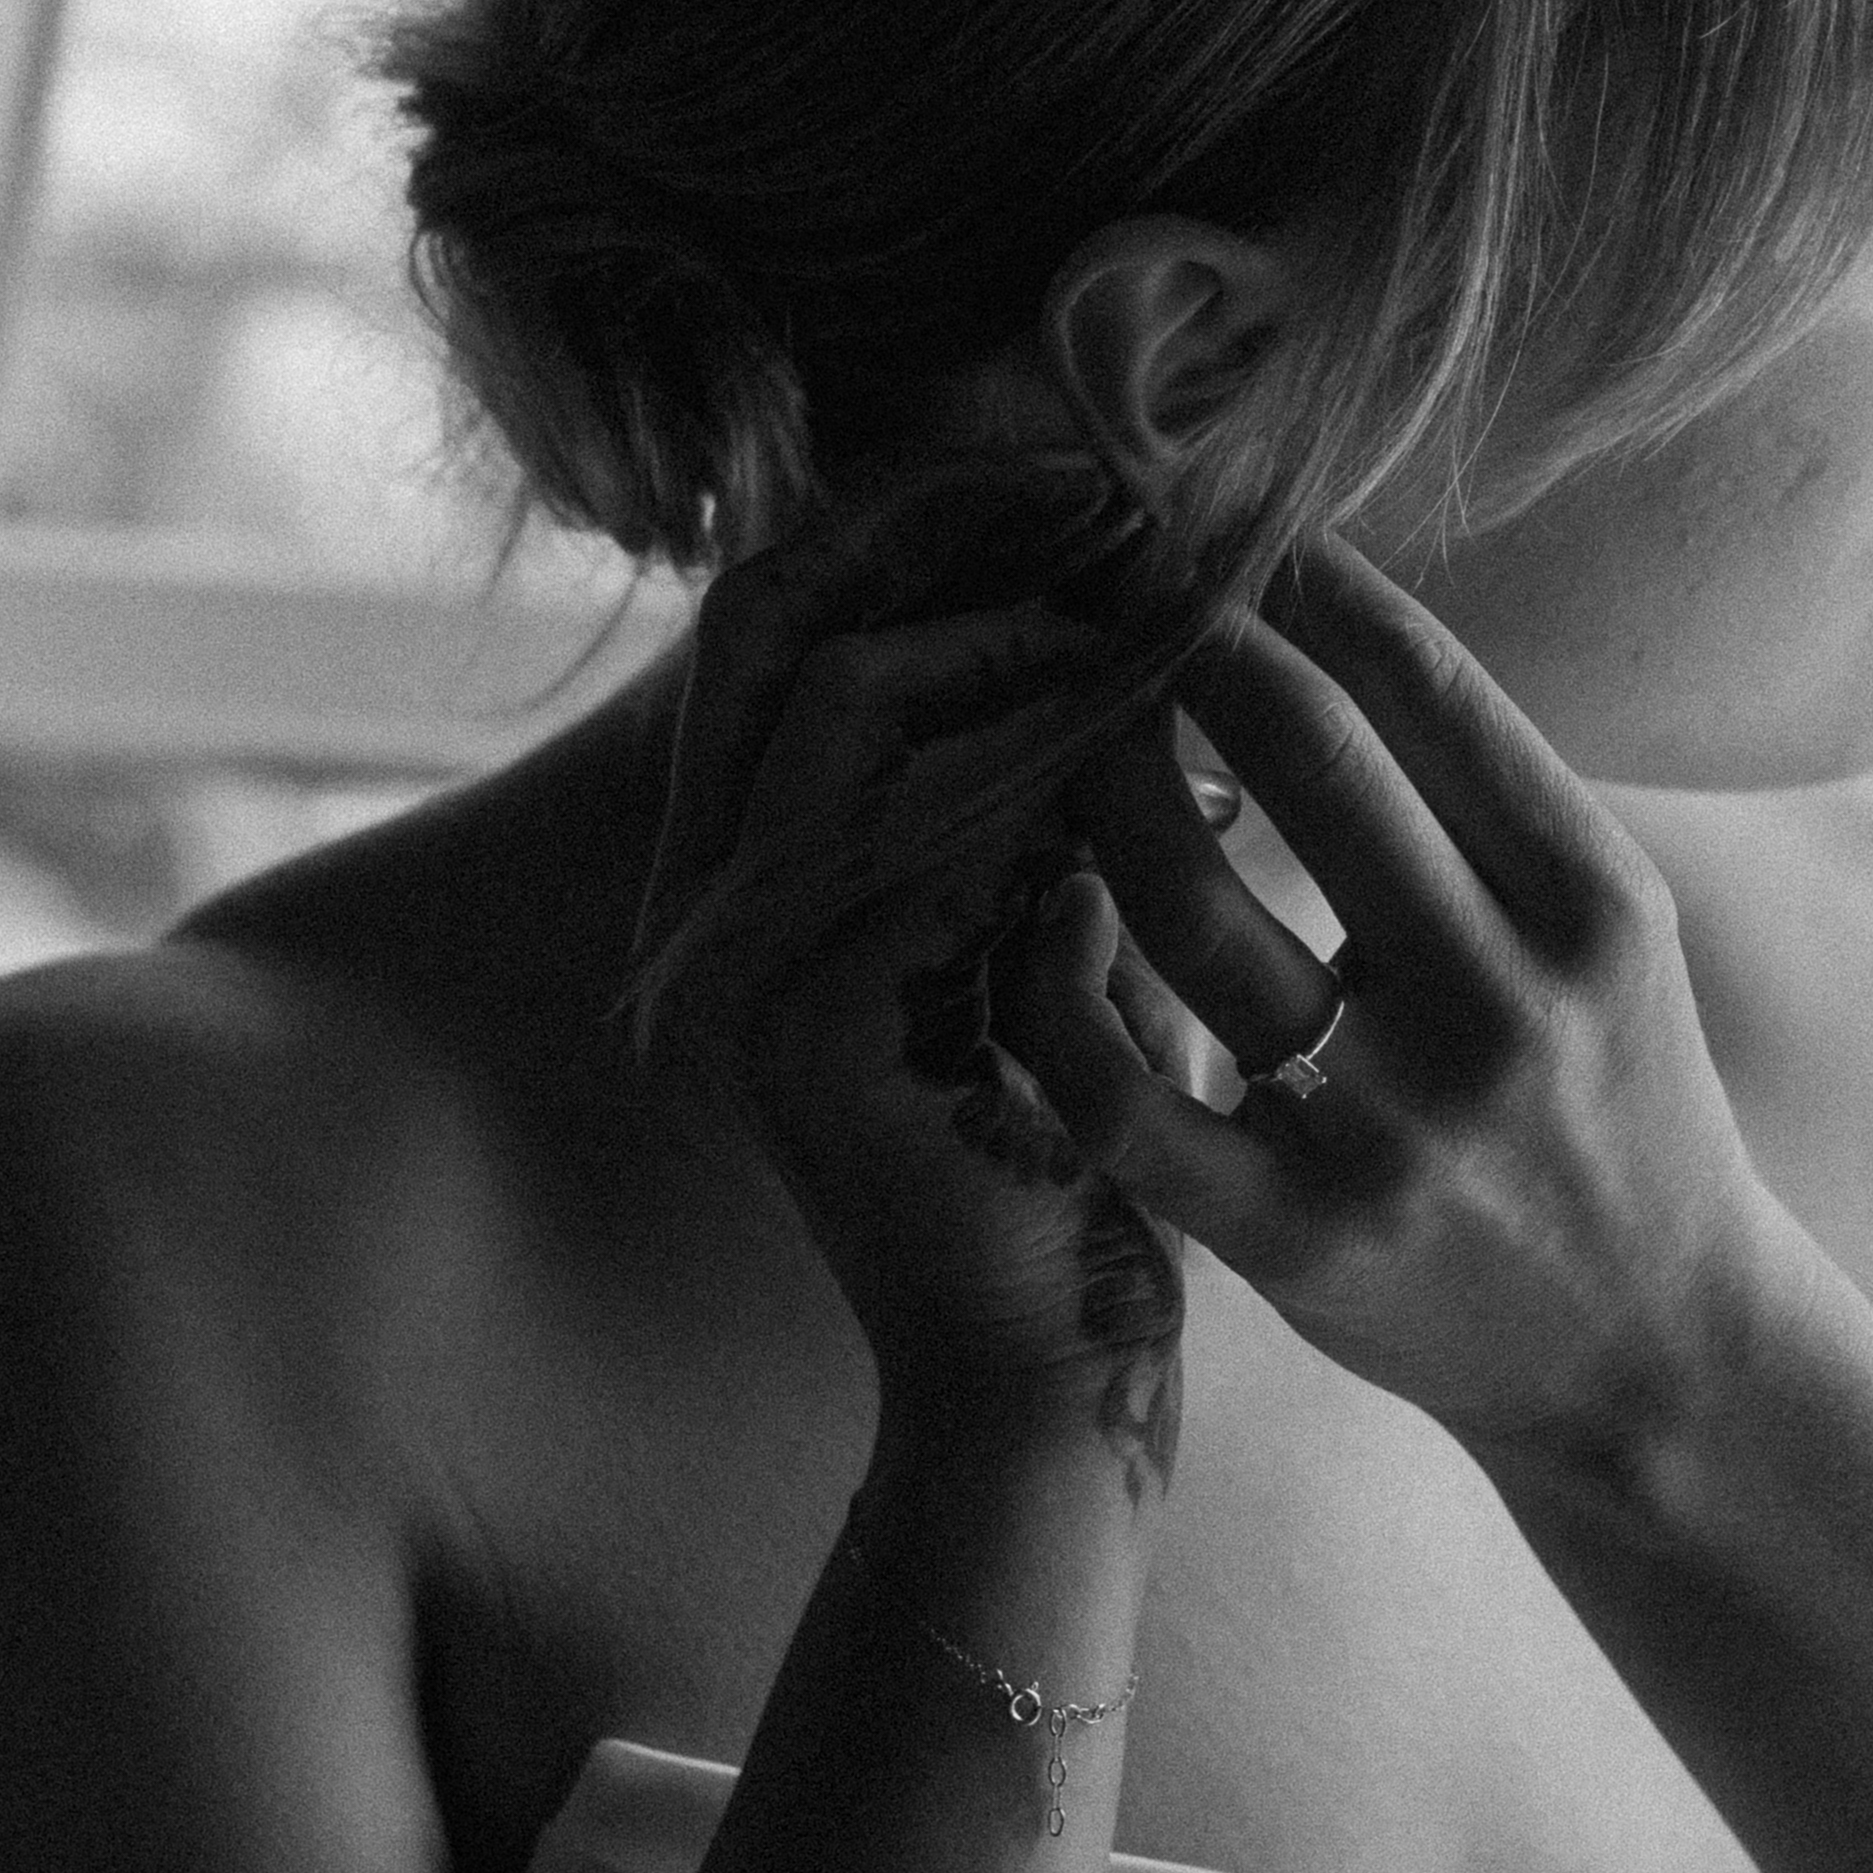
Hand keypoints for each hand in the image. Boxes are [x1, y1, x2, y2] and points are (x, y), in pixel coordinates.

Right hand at [622, 455, 1221, 1476]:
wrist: (1044, 1392)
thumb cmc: (1088, 1177)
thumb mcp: (1065, 945)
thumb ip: (1065, 802)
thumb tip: (1147, 629)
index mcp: (768, 877)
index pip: (778, 626)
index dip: (903, 527)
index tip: (1059, 479)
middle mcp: (725, 909)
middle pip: (764, 628)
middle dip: (933, 543)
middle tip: (1093, 502)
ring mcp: (750, 966)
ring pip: (835, 704)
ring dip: (993, 639)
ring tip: (1127, 614)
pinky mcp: (812, 1031)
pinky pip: (903, 826)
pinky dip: (1020, 752)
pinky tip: (1132, 727)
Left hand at [1014, 530, 1796, 1476]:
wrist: (1647, 1350)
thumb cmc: (1606, 1094)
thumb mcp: (1604, 928)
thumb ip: (1481, 791)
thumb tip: (1312, 598)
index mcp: (1595, 903)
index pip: (1427, 685)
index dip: (1302, 580)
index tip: (1221, 521)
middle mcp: (1503, 1006)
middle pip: (1305, 758)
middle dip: (1184, 643)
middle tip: (1108, 584)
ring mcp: (1391, 1130)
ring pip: (1183, 908)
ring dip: (1098, 791)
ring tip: (1065, 738)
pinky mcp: (1291, 1238)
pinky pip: (1117, 1091)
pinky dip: (1052, 989)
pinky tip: (1043, 918)